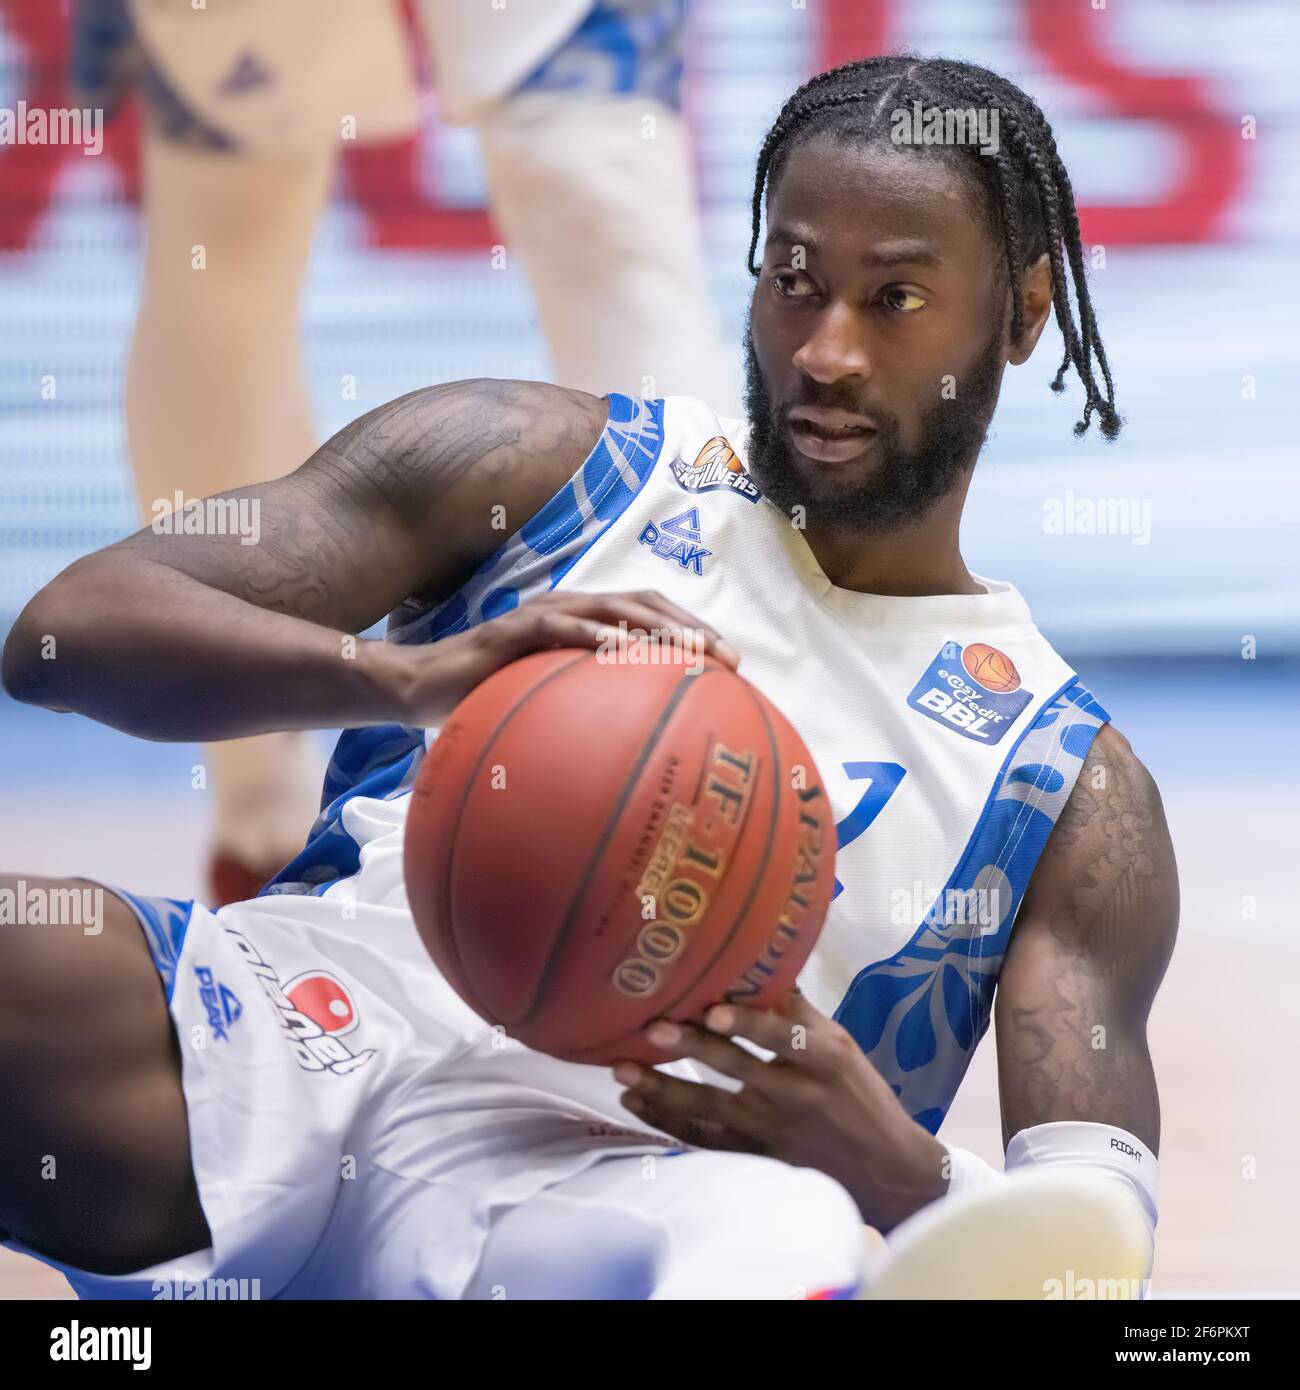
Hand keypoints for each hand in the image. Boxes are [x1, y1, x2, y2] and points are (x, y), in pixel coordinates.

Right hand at [379, 589, 739, 727]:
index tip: (732, 664)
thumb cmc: (488, 702)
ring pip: (611, 606)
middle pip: (643, 603)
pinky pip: (558, 627)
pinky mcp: (511, 631)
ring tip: (692, 648)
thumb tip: (634, 764)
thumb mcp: (546, 709)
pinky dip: (593, 634)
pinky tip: (621, 650)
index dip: (693, 630)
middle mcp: (568, 609)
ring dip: (656, 624)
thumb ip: (586, 719)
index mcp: (583, 622)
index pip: (649, 614)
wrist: (423, 689)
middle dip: (691, 626)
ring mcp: (541, 615)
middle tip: (729, 659)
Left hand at [612, 992, 950, 1231]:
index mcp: (823, 1060)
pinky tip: (635, 1101)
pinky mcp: (755, 1157)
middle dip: (691, 1050)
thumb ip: (797, 1013)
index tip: (713, 1011)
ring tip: (622, 1070)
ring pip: (709, 1109)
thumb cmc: (859, 1095)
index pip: (782, 1037)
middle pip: (737, 1070)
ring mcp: (771, 1131)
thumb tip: (754, 964)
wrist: (884, 1172)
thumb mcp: (842, 1045)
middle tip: (651, 1030)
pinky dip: (666, 1121)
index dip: (747, 1024)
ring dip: (662, 1088)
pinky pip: (703, 1139)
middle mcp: (795, 1095)